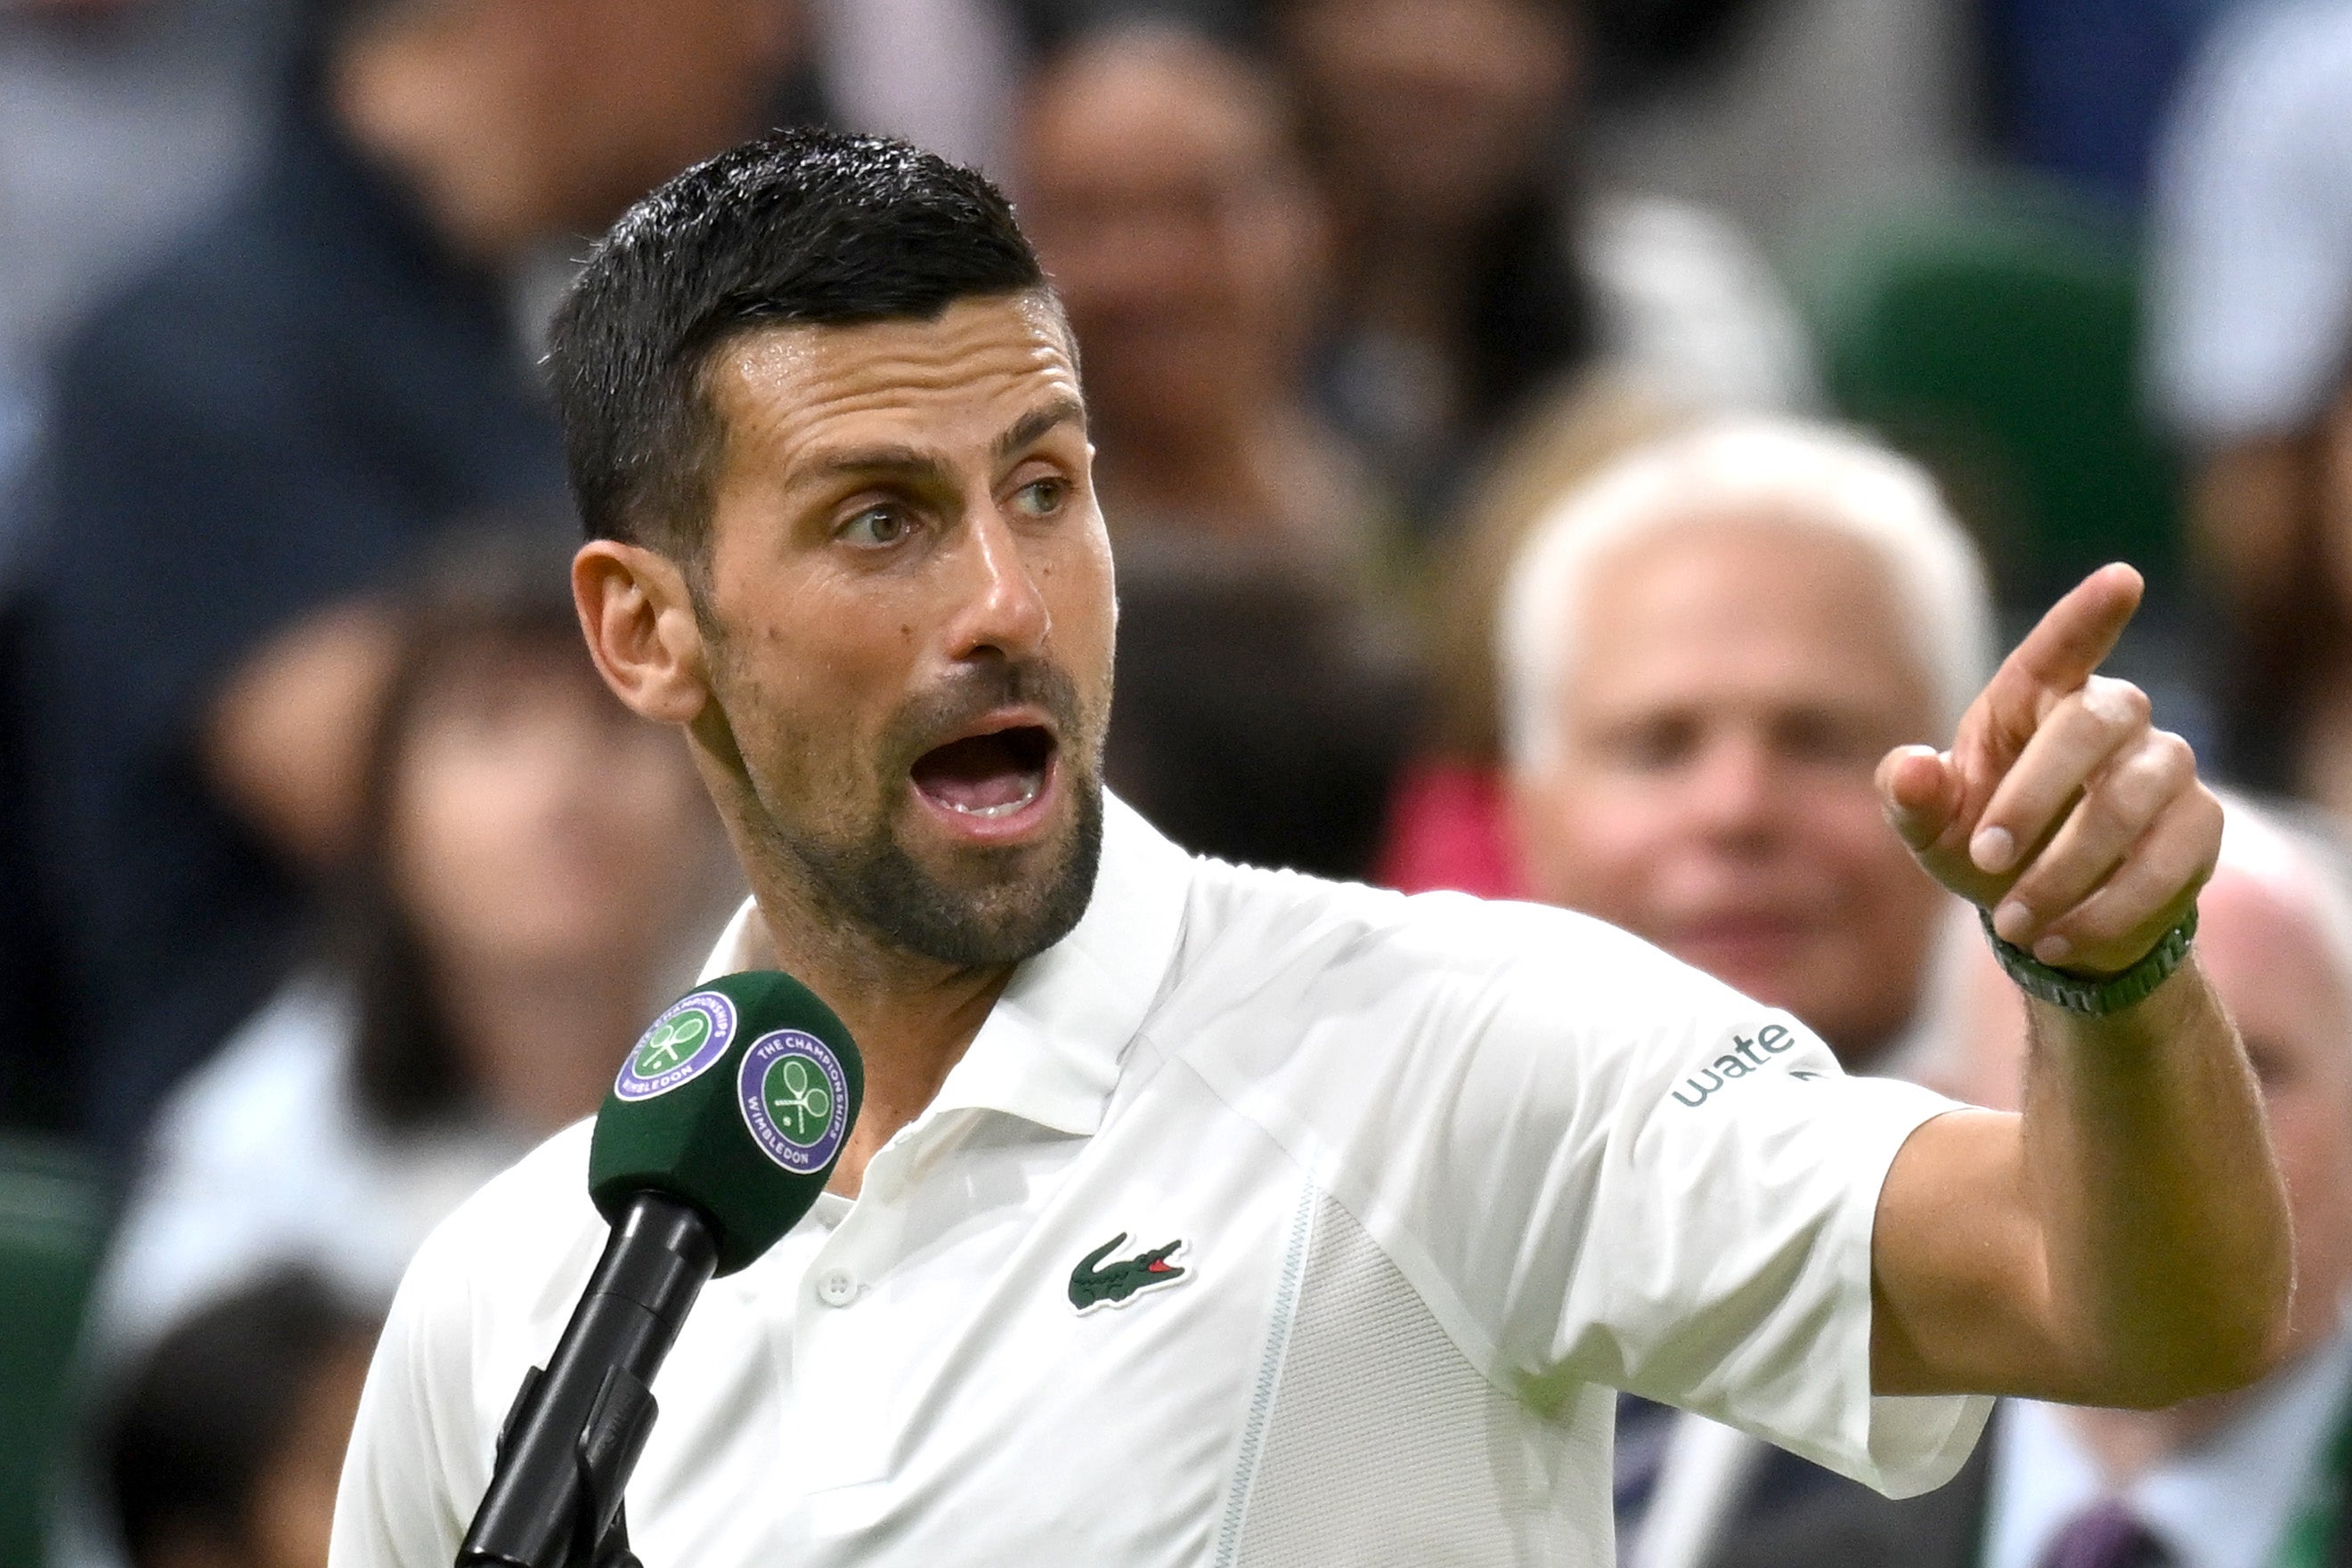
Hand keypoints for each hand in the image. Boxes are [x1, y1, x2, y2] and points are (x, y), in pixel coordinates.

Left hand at [1876, 564, 2220, 976]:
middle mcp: (2111, 717)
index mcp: (2035, 698)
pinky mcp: (2200, 826)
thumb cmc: (1984, 844)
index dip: (2090, 614)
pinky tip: (2057, 938)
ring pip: (2130, 801)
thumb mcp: (1931, 828)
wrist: (2049, 914)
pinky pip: (2167, 862)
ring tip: (2014, 921)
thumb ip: (1911, 795)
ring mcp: (2165, 766)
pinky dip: (2107, 909)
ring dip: (2065, 869)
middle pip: (2090, 725)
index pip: (2063, 646)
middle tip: (1984, 860)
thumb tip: (1914, 767)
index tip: (2123, 579)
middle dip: (2033, 796)